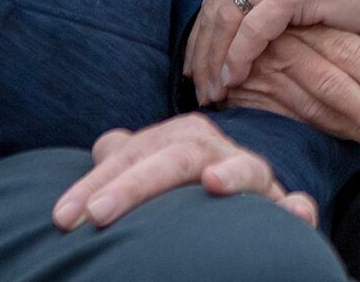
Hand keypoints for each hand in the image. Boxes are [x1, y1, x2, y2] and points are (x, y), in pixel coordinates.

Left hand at [49, 113, 317, 231]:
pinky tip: (295, 212)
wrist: (235, 217)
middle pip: (178, 156)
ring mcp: (253, 178)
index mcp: (181, 140)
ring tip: (211, 183)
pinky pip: (296, 204)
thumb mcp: (153, 171)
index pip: (134, 152)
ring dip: (231, 173)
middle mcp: (217, 152)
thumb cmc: (180, 194)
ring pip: (243, 167)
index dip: (95, 182)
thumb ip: (126, 158)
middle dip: (135, 183)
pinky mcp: (281, 208)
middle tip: (95, 215)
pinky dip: (297, 207)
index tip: (61, 218)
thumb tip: (104, 146)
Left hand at [185, 0, 359, 106]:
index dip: (202, 34)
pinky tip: (234, 77)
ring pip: (228, 15)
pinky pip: (255, 26)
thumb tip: (245, 46)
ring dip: (215, 57)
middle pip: (216, 4)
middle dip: (201, 50)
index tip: (193, 67)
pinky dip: (240, 54)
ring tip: (213, 90)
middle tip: (197, 86)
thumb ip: (276, 9)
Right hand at [218, 24, 359, 150]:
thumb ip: (349, 30)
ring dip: (354, 127)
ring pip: (314, 106)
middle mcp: (282, 44)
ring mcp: (265, 73)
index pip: (344, 48)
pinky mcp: (252, 97)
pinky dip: (327, 132)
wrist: (229, 40)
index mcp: (302, 18)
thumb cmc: (287, 26)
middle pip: (330, 81)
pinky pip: (295, 120)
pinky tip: (356, 140)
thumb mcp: (316, 17)